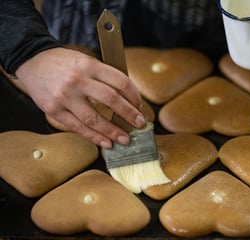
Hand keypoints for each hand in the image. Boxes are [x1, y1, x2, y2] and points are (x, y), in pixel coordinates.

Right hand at [15, 47, 144, 147]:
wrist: (31, 61)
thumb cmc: (63, 62)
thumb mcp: (86, 61)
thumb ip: (104, 77)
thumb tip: (126, 99)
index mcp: (89, 65)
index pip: (120, 81)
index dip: (134, 96)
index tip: (139, 106)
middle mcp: (78, 80)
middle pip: (111, 100)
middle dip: (129, 114)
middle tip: (140, 124)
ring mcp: (65, 96)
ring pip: (94, 118)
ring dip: (113, 131)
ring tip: (125, 139)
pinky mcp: (54, 110)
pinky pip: (78, 127)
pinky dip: (94, 137)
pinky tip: (106, 142)